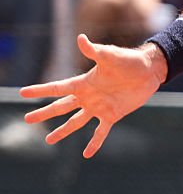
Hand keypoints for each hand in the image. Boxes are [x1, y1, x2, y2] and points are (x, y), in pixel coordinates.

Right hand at [20, 34, 166, 158]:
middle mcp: (88, 96)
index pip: (57, 88)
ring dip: (62, 131)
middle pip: (61, 107)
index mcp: (83, 83)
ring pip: (75, 122)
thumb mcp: (109, 56)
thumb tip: (81, 38)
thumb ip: (94, 50)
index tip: (22, 93)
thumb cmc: (128, 60)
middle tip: (27, 119)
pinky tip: (87, 155)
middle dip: (44, 113)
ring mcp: (99, 107)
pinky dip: (94, 143)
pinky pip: (100, 132)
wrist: (149, 71)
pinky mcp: (112, 115)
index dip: (40, 90)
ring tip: (48, 140)